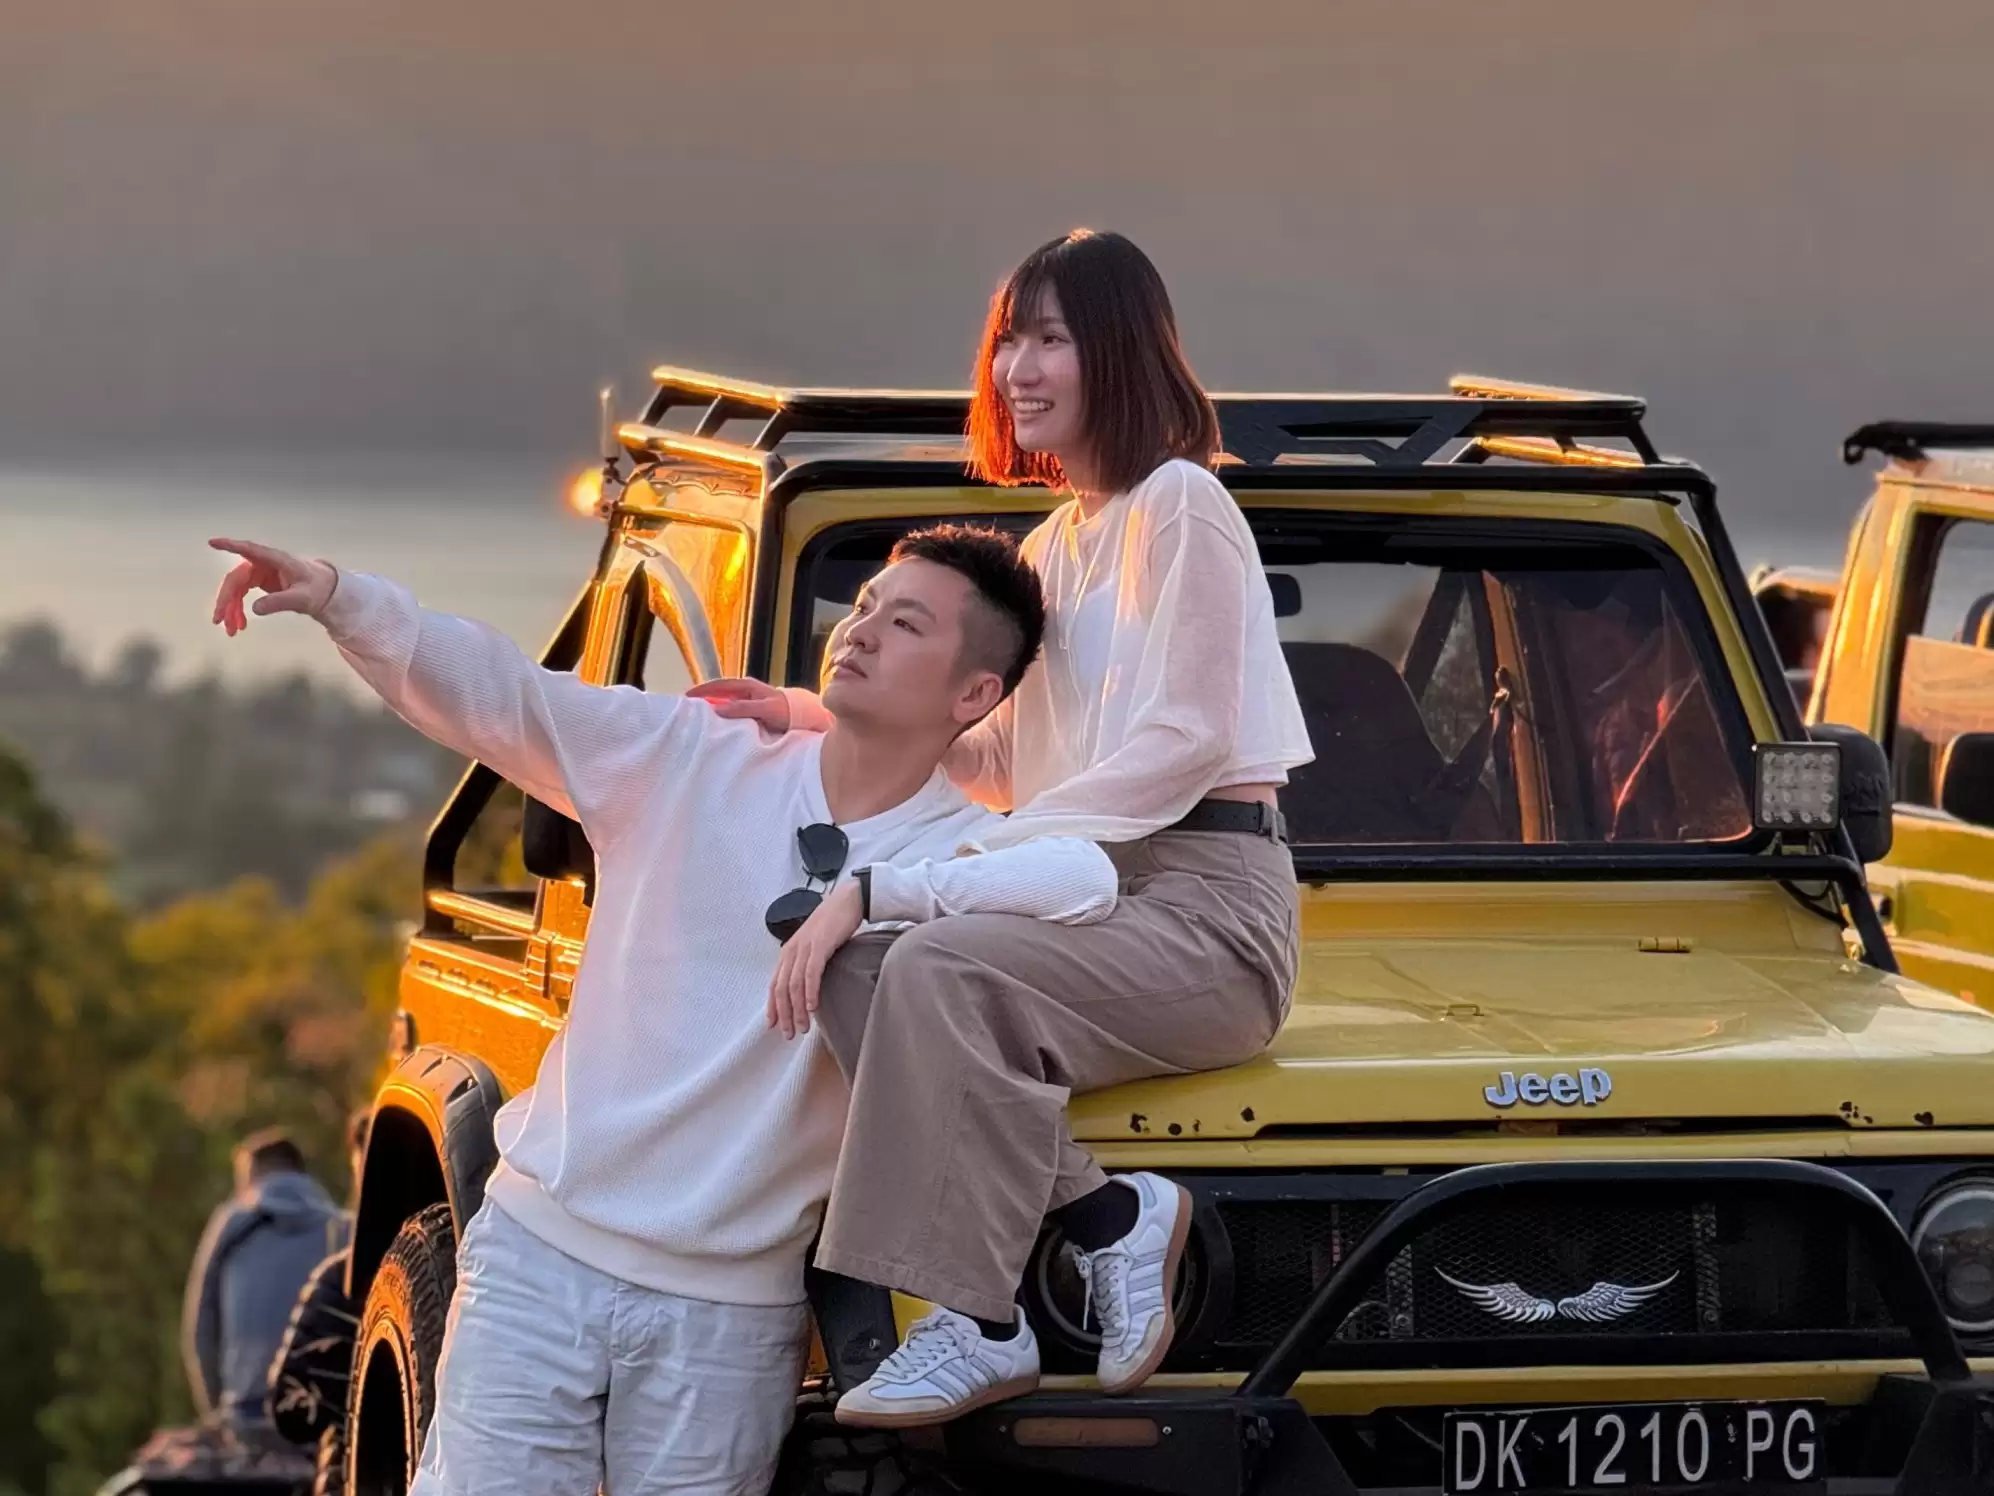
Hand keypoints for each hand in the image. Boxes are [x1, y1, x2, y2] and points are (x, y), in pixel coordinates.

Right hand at [209, 538, 337, 635]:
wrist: (325, 590)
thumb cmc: (317, 588)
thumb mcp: (302, 598)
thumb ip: (280, 602)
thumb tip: (255, 609)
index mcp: (275, 560)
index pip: (250, 550)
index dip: (231, 546)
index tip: (212, 542)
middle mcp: (263, 564)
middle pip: (236, 579)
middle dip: (226, 600)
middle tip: (219, 620)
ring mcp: (259, 572)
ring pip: (235, 589)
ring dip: (230, 609)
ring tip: (231, 630)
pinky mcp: (258, 581)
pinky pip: (241, 595)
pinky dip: (238, 610)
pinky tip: (239, 626)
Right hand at [687, 677, 791, 732]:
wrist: (804, 717)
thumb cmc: (786, 711)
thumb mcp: (764, 709)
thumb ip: (742, 708)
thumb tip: (716, 709)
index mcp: (747, 686)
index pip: (719, 685)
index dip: (702, 690)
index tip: (686, 696)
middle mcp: (745, 691)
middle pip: (718, 693)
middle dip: (702, 698)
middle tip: (684, 707)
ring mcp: (747, 701)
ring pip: (723, 702)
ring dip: (710, 707)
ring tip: (694, 716)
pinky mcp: (750, 712)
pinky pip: (731, 711)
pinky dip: (720, 715)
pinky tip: (714, 723)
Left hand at [767, 880, 863, 1039]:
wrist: (847, 900)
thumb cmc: (833, 924)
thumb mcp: (814, 945)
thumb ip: (806, 963)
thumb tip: (805, 988)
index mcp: (788, 952)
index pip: (774, 984)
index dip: (773, 1006)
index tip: (774, 1025)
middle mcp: (791, 951)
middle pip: (781, 989)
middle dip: (784, 1014)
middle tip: (789, 1034)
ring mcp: (804, 948)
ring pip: (794, 985)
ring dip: (798, 1009)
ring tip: (803, 1027)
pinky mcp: (819, 945)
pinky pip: (811, 973)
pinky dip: (809, 991)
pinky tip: (812, 1006)